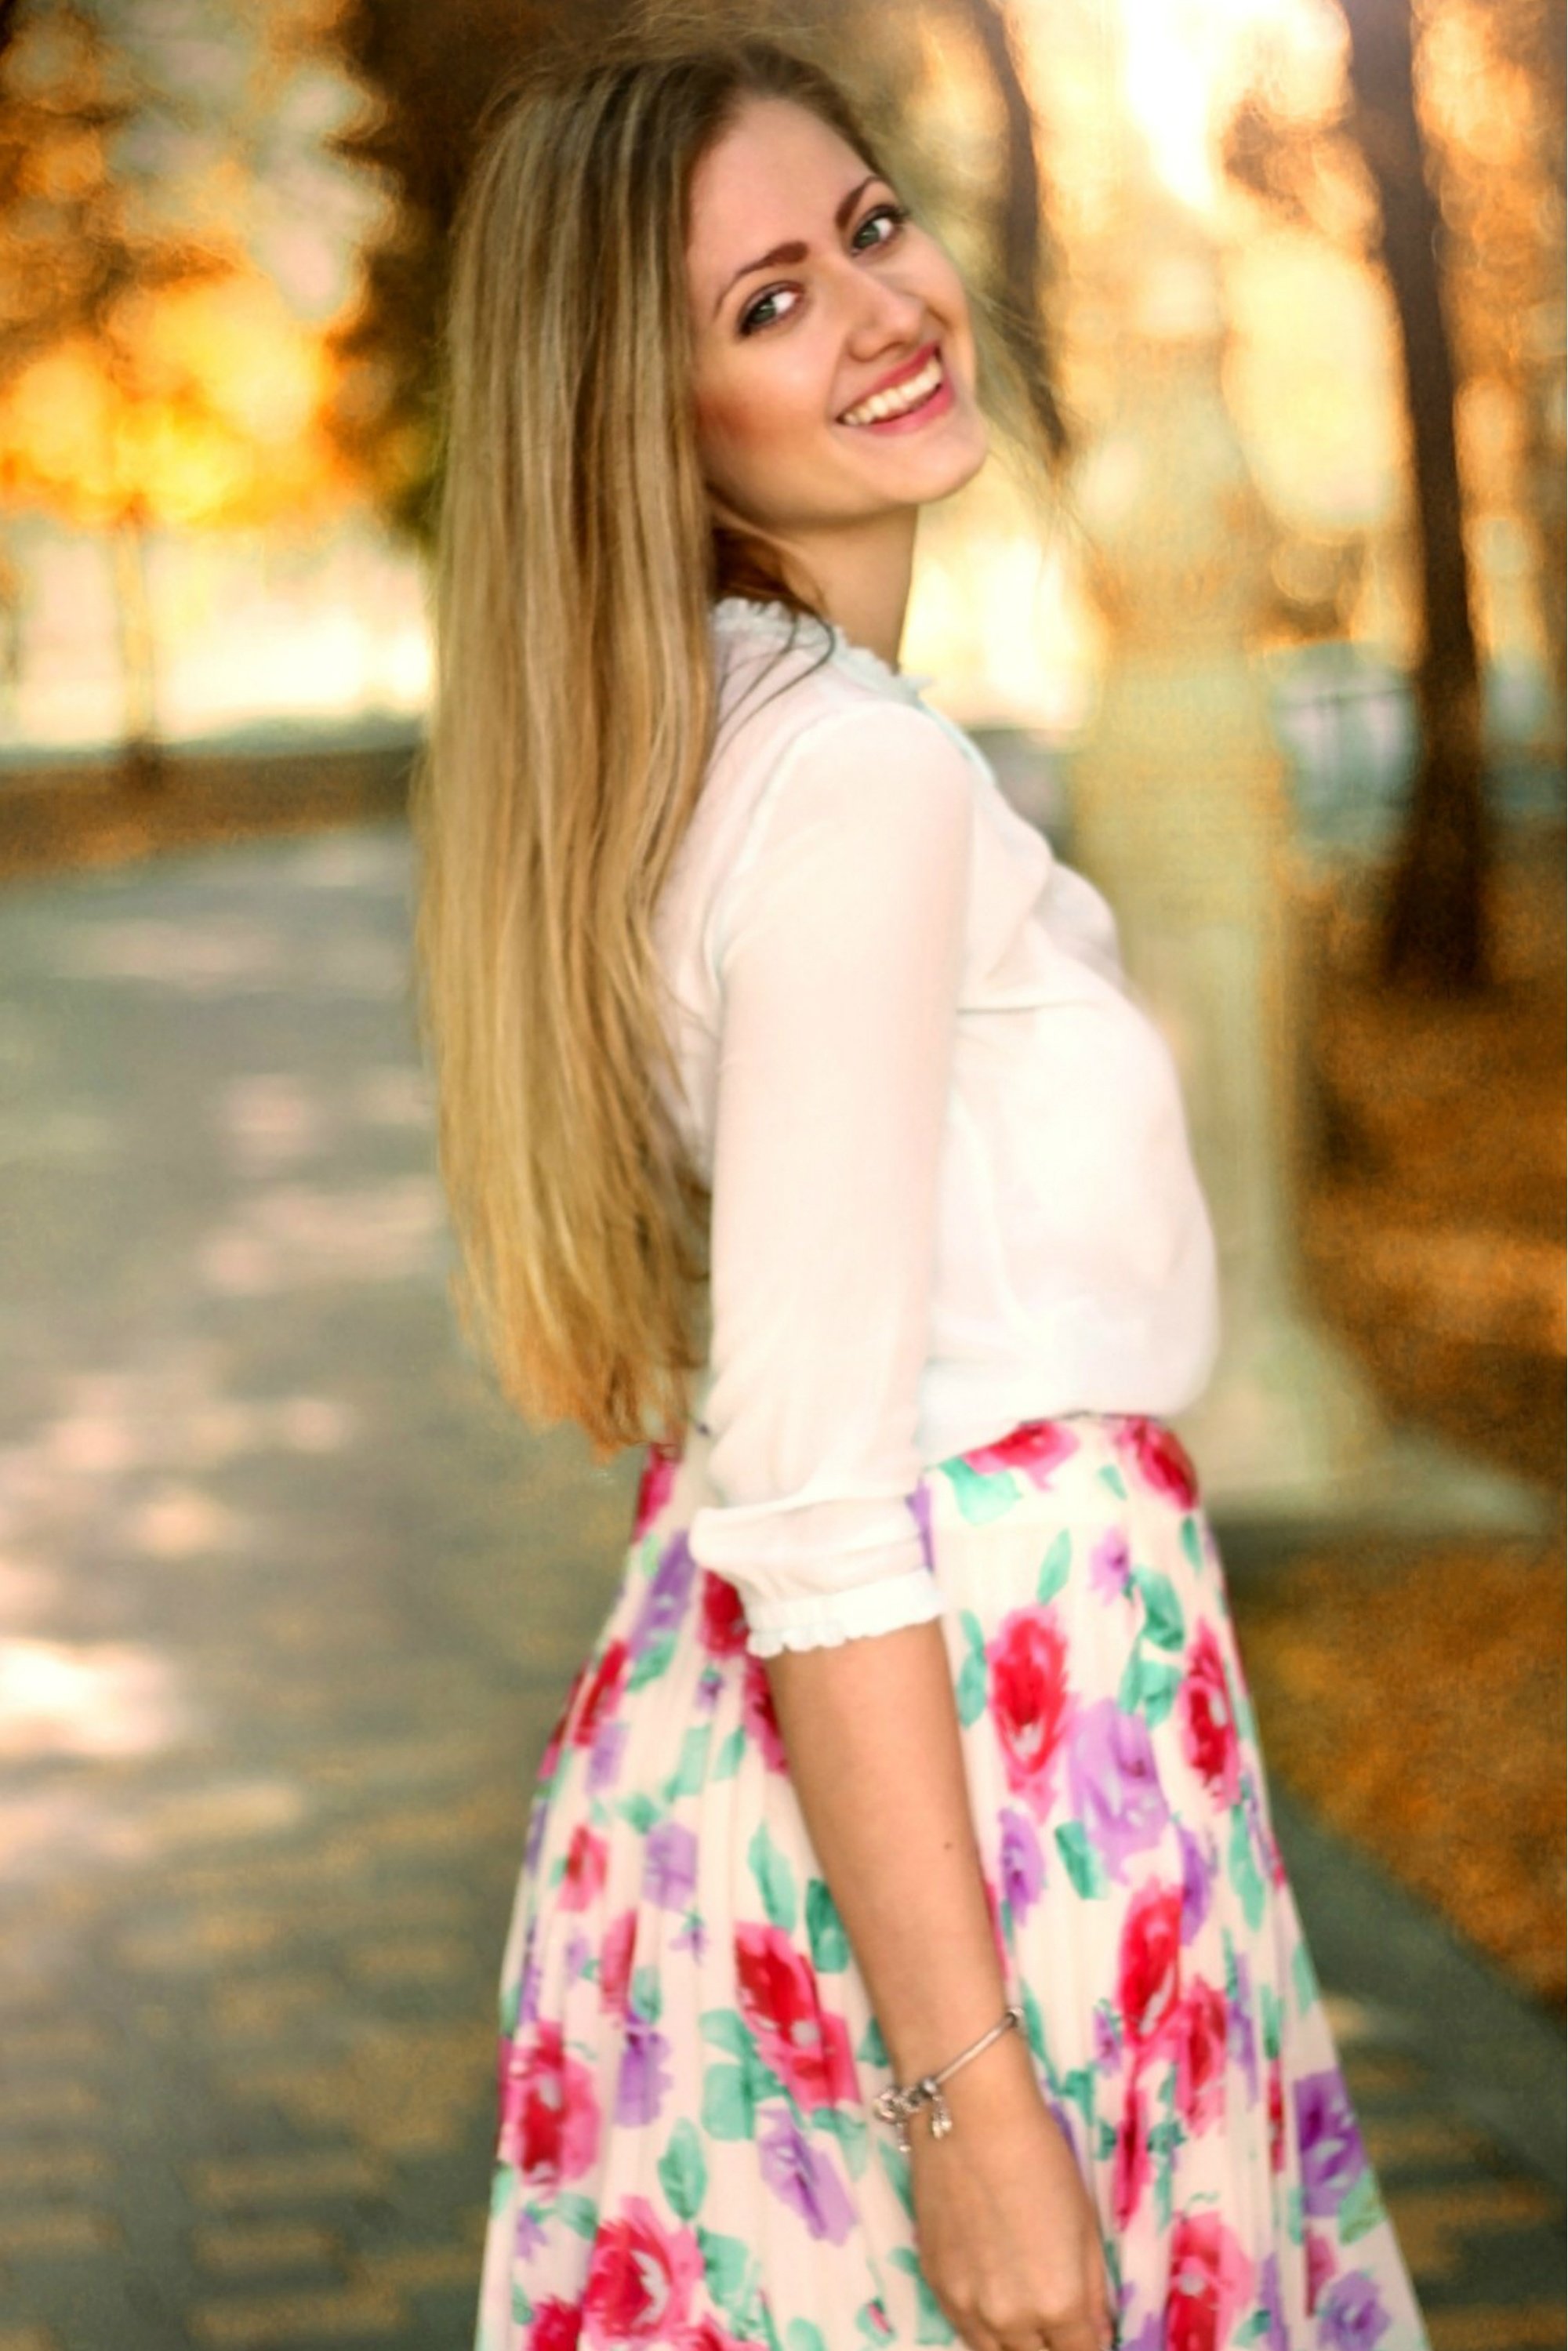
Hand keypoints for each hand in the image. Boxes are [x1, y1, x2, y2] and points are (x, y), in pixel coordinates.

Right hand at [906, 2039, 1114, 2350]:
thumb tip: (1098, 2335)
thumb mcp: (1085, 2225)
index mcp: (1059, 2305)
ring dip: (1019, 2344)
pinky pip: (965, 2331)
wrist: (969, 2117)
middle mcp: (1011, 2319)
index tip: (1090, 2333)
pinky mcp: (935, 2286)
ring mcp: (966, 2307)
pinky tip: (996, 2303)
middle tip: (1062, 2323)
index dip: (1091, 2346)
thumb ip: (1095, 2291)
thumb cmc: (1041, 2159)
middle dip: (1055, 2346)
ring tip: (1031, 2319)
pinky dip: (985, 2329)